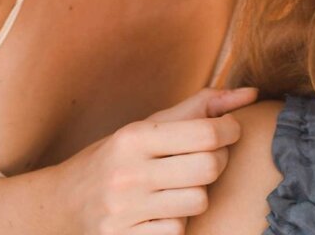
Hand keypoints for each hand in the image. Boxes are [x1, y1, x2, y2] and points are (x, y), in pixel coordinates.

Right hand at [59, 87, 257, 234]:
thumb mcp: (150, 125)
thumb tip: (253, 93)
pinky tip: (164, 210)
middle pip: (209, 168)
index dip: (230, 131)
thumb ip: (203, 106)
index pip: (207, 133)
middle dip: (218, 160)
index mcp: (134, 138)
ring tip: (183, 184)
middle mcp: (127, 174)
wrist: (61, 204)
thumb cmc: (118, 157)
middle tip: (210, 157)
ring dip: (199, 193)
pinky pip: (178, 230)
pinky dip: (178, 220)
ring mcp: (124, 212)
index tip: (228, 130)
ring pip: (199, 201)